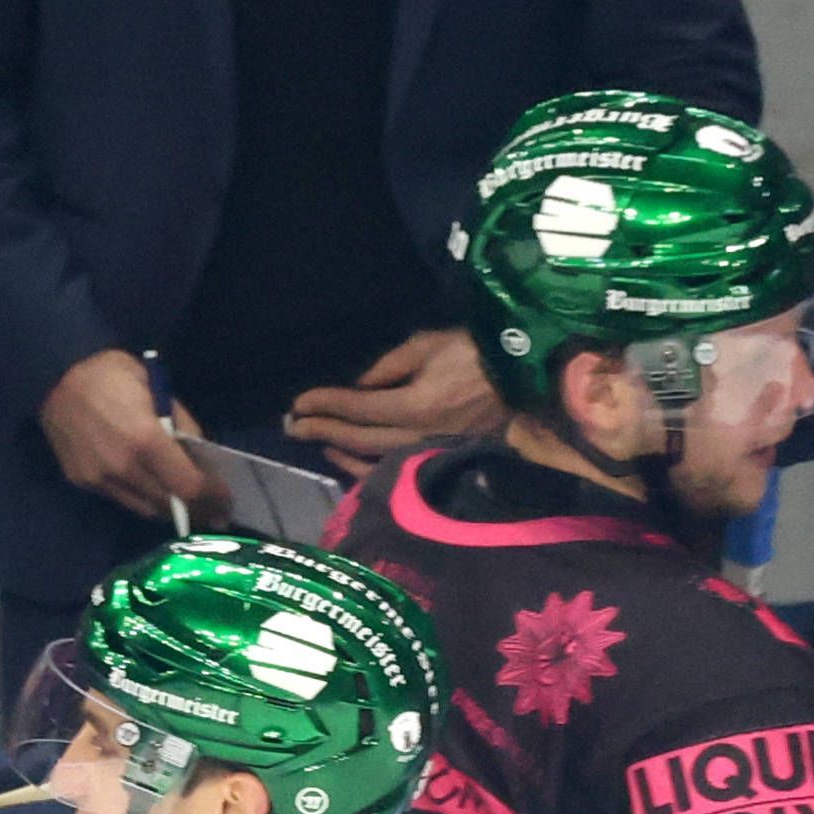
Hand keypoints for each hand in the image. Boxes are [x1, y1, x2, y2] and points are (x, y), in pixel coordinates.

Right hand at [41, 352, 214, 520]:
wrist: (53, 376)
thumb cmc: (111, 374)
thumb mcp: (157, 387)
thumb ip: (181, 424)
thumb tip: (201, 456)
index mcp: (146, 440)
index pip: (189, 486)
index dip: (212, 498)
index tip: (226, 503)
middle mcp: (124, 467)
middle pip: (169, 504)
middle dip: (197, 511)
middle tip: (214, 513)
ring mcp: (100, 479)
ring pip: (145, 509)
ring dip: (170, 510)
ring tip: (188, 508)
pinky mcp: (83, 482)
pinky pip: (122, 500)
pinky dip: (144, 499)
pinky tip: (154, 492)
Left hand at [282, 329, 498, 476]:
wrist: (522, 379)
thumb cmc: (475, 354)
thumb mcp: (428, 345)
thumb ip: (388, 367)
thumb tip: (359, 388)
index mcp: (417, 405)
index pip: (359, 407)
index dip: (326, 404)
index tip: (298, 403)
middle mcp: (419, 435)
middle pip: (360, 438)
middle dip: (322, 430)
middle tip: (291, 425)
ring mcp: (429, 451)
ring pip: (374, 460)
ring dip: (340, 450)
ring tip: (316, 438)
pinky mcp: (437, 458)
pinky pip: (394, 468)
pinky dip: (366, 466)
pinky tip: (349, 457)